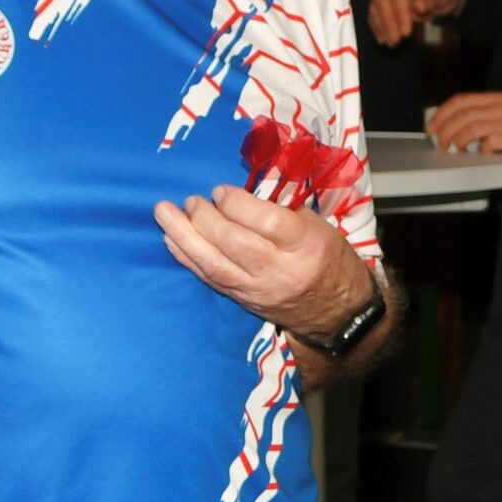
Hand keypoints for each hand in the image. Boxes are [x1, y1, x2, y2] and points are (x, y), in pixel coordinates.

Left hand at [155, 183, 374, 336]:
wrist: (336, 312)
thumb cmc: (329, 258)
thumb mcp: (318, 226)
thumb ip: (282, 209)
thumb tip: (241, 192)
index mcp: (305, 244)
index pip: (266, 222)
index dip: (236, 204)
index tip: (220, 190)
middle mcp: (280, 269)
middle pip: (234, 243)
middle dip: (205, 218)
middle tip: (193, 199)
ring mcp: (258, 288)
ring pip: (214, 263)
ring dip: (184, 236)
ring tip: (164, 213)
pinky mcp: (242, 300)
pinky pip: (208, 277)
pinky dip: (186, 257)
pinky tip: (170, 239)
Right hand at [368, 0, 464, 47]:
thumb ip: (431, 0)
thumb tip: (418, 6)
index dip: (399, 14)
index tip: (407, 33)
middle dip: (388, 22)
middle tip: (396, 42)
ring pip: (375, 7)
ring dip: (382, 27)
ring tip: (391, 44)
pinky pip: (374, 12)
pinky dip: (377, 27)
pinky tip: (383, 40)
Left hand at [425, 92, 501, 155]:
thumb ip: (490, 112)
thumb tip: (466, 124)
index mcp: (497, 99)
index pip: (461, 100)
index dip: (442, 113)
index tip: (432, 125)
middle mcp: (500, 108)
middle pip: (462, 115)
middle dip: (444, 130)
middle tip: (439, 143)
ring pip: (471, 128)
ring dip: (457, 140)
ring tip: (454, 149)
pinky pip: (491, 143)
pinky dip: (482, 149)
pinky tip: (482, 154)